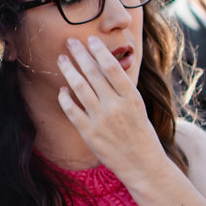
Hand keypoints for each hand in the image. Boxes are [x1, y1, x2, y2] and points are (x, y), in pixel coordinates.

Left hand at [56, 34, 168, 182]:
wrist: (144, 165)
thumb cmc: (142, 135)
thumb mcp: (139, 109)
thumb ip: (123, 91)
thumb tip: (105, 68)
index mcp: (132, 99)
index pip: (113, 68)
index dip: (100, 52)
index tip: (91, 40)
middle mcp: (116, 107)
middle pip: (94, 74)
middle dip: (80, 55)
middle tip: (70, 42)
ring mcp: (101, 119)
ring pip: (79, 88)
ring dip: (68, 70)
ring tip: (61, 59)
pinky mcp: (89, 133)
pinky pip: (72, 109)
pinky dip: (65, 97)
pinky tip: (62, 89)